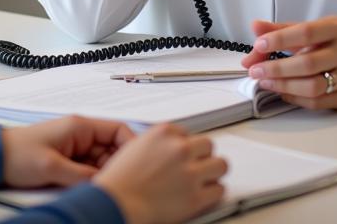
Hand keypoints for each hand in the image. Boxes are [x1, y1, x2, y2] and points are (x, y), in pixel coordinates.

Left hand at [2, 115, 135, 188]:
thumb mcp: (52, 168)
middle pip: (113, 149)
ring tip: (106, 189)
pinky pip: (90, 169)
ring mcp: (76, 147)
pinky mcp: (69, 160)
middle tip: (120, 184)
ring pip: (103, 161)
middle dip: (118, 166)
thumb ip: (80, 176)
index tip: (139, 165)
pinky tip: (93, 190)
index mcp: (80, 126)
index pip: (118, 130)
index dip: (132, 146)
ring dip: (105, 174)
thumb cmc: (17, 154)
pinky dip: (94, 180)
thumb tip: (103, 184)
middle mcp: (81, 134)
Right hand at [94, 123, 227, 223]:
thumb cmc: (119, 181)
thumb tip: (170, 147)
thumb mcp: (135, 146)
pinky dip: (212, 193)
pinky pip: (219, 190)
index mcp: (164, 133)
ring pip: (220, 165)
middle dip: (202, 156)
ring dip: (213, 172)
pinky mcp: (195, 197)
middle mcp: (179, 149)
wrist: (116, 204)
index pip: (187, 133)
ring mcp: (189, 173)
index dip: (184, 146)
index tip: (183, 155)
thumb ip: (157, 143)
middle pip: (208, 145)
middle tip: (196, 166)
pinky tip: (204, 194)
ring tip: (205, 179)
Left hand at [239, 17, 336, 110]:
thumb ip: (279, 29)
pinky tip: (282, 91)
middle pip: (308, 63)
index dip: (279, 39)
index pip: (306, 32)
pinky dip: (295, 98)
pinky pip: (317, 102)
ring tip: (265, 81)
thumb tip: (255, 27)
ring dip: (283, 85)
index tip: (258, 45)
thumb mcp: (306, 28)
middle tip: (255, 70)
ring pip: (313, 87)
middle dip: (276, 68)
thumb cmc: (326, 40)